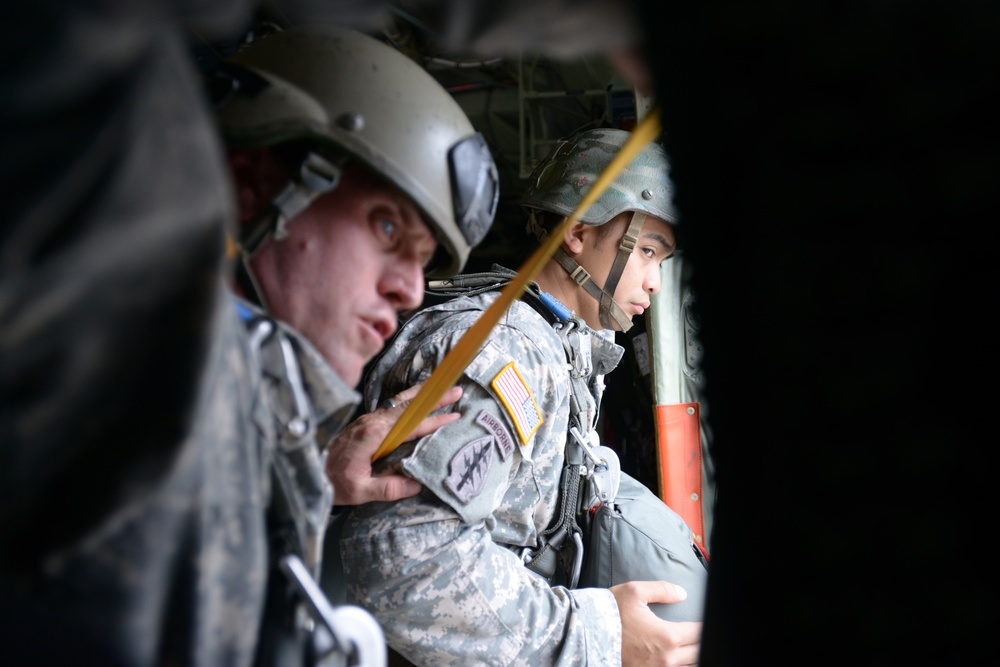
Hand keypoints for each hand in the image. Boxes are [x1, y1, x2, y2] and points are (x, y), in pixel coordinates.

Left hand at [326, 383, 462, 505]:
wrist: (308, 470)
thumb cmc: (332, 482)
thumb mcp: (360, 491)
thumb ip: (388, 488)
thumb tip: (417, 485)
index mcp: (373, 434)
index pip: (411, 425)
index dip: (434, 421)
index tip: (454, 417)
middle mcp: (372, 421)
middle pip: (410, 406)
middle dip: (435, 398)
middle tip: (457, 390)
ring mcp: (368, 419)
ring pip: (401, 402)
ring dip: (423, 395)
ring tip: (443, 389)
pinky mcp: (366, 422)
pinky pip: (393, 407)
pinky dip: (410, 401)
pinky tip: (417, 400)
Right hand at [612, 581, 701, 666]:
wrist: (587, 636)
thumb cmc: (610, 614)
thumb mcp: (635, 592)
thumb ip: (662, 590)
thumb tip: (682, 594)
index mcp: (667, 636)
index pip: (698, 633)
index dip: (704, 626)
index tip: (704, 622)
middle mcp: (667, 659)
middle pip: (698, 652)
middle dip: (701, 642)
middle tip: (700, 634)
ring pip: (689, 666)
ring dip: (693, 657)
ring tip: (693, 648)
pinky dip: (681, 666)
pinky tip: (682, 660)